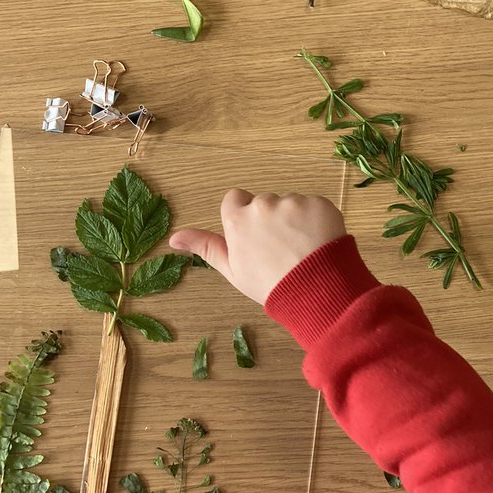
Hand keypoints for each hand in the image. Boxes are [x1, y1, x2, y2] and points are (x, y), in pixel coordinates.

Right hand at [169, 189, 345, 305]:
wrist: (315, 292)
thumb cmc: (270, 286)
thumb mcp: (232, 270)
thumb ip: (206, 247)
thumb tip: (174, 238)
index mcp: (238, 220)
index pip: (235, 199)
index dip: (244, 216)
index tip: (254, 235)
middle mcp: (262, 205)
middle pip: (264, 203)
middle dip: (271, 219)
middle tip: (281, 249)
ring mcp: (293, 202)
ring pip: (290, 204)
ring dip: (295, 220)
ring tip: (301, 249)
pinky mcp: (319, 203)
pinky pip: (314, 206)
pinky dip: (317, 221)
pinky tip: (318, 243)